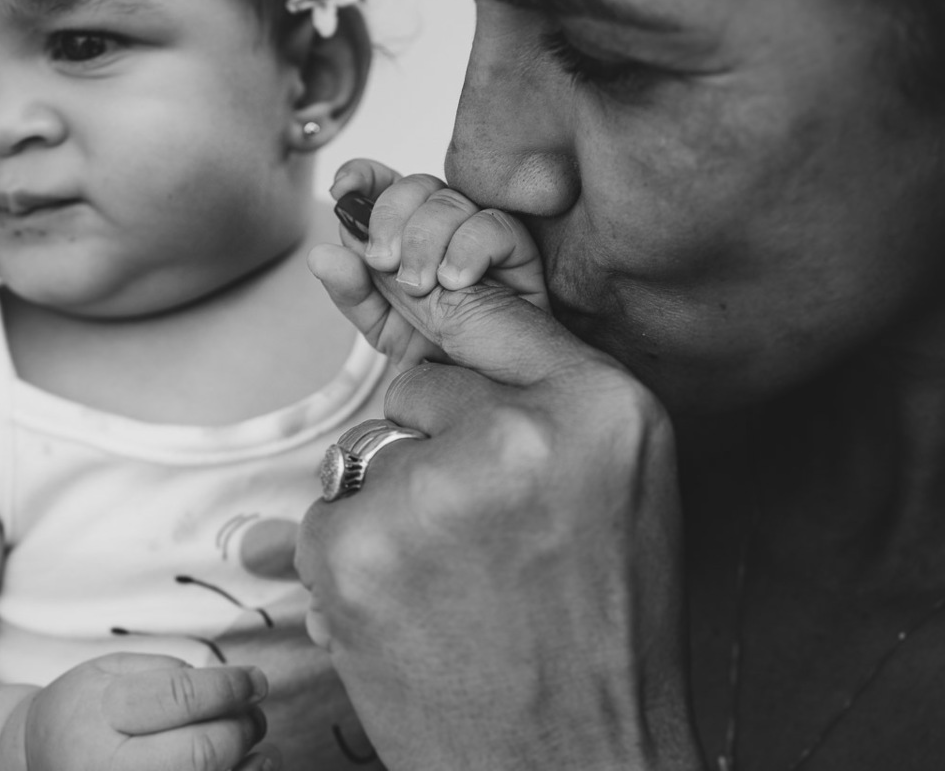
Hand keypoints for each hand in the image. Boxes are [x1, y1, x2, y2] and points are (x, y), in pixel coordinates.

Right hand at [0, 654, 276, 770]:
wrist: (39, 758)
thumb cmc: (84, 709)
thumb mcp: (110, 670)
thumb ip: (169, 672)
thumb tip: (233, 685)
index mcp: (101, 721)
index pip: (184, 698)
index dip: (231, 685)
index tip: (255, 680)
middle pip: (204, 751)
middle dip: (243, 725)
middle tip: (251, 710)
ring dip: (249, 759)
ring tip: (247, 737)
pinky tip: (250, 764)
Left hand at [297, 228, 703, 769]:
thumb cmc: (602, 637)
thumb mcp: (619, 491)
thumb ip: (549, 396)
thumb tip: (447, 307)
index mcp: (604, 409)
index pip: (489, 313)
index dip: (455, 340)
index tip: (416, 313)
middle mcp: (520, 434)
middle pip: (414, 386)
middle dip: (430, 448)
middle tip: (485, 538)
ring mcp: (430, 493)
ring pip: (365, 454)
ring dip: (390, 513)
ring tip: (453, 590)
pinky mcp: (354, 553)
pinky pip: (325, 517)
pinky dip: (351, 564)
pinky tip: (410, 616)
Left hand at [312, 158, 547, 369]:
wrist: (479, 388)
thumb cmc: (437, 354)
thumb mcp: (382, 326)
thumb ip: (352, 291)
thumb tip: (321, 255)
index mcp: (407, 236)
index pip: (384, 185)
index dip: (363, 176)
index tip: (345, 190)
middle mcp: (444, 227)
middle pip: (416, 185)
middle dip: (390, 217)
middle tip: (384, 262)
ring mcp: (481, 234)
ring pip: (450, 200)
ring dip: (425, 241)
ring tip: (423, 288)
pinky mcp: (519, 250)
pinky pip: (493, 224)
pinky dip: (468, 249)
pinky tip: (457, 282)